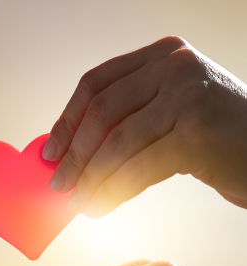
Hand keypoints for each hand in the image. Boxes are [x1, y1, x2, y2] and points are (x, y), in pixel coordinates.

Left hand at [42, 35, 246, 215]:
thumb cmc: (219, 138)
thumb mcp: (172, 111)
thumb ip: (129, 117)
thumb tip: (65, 150)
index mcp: (163, 55)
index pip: (96, 83)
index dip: (67, 119)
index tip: (50, 151)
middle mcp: (175, 67)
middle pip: (100, 112)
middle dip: (74, 154)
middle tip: (59, 185)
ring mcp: (187, 97)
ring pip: (116, 144)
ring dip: (91, 179)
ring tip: (80, 203)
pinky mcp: (195, 133)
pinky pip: (137, 167)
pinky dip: (113, 191)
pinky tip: (101, 207)